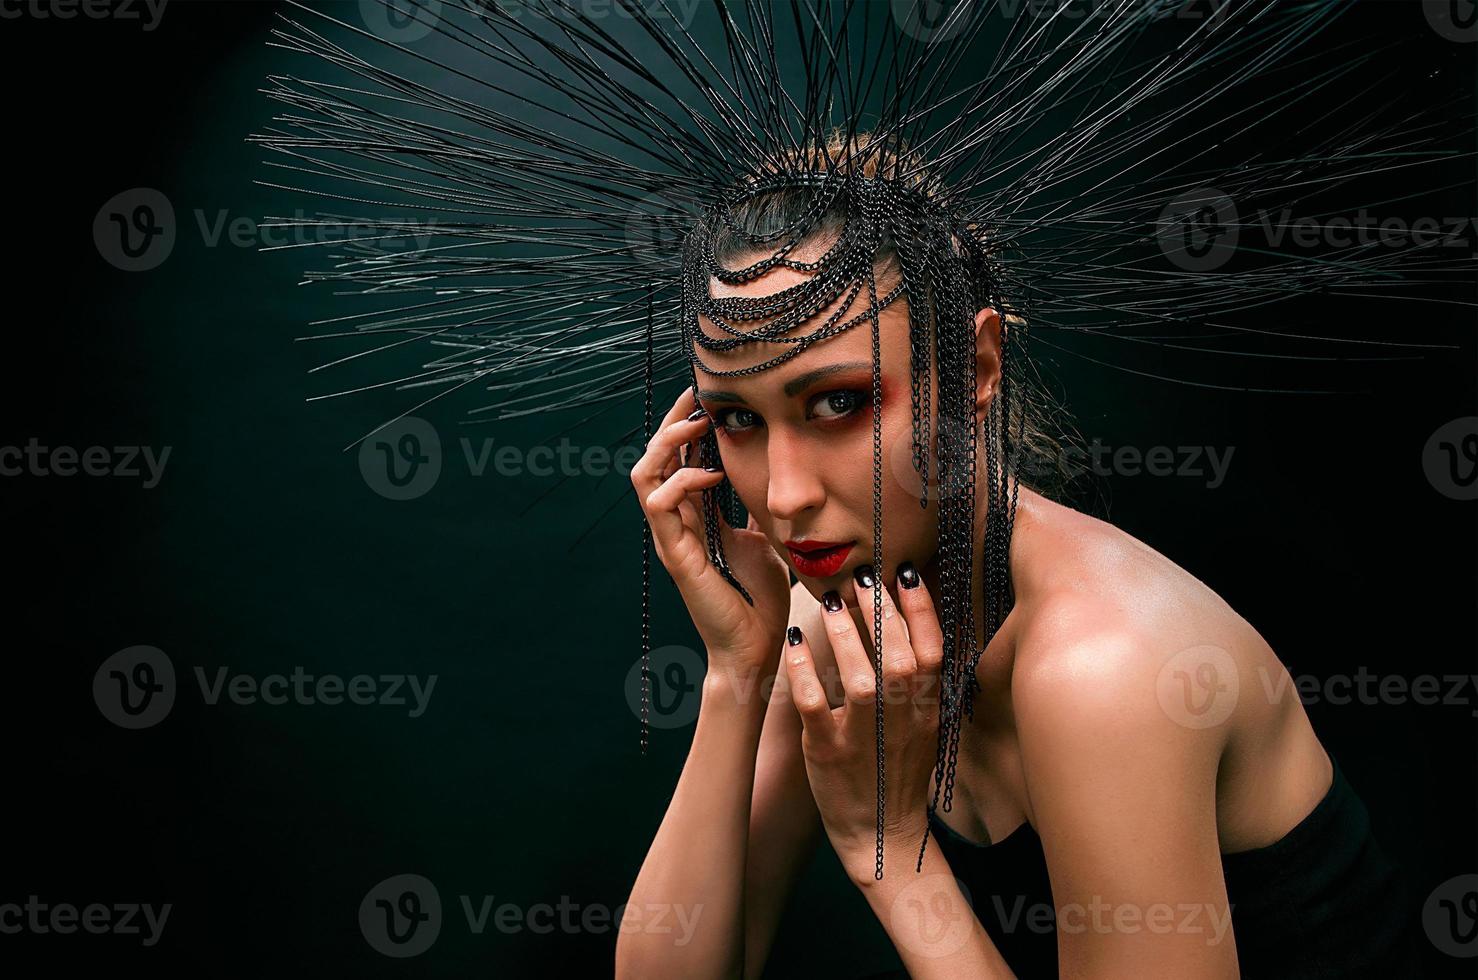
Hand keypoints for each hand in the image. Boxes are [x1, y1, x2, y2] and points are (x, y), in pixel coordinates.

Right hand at [631, 384, 792, 678]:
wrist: (757, 646)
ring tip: (694, 426)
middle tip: (696, 398)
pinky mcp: (677, 556)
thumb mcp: (763, 535)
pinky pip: (660, 506)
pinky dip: (681, 482)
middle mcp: (677, 524)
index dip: (686, 426)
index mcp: (695, 517)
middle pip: (653, 459)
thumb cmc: (760, 597)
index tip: (707, 397)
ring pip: (644, 476)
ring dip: (667, 444)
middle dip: (671, 423)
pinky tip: (710, 475)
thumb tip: (768, 473)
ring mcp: (672, 539)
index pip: (676, 459)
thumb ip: (754, 506)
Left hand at [783, 563, 945, 882]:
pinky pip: (814, 705)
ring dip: (847, 637)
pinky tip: (794, 640)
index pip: (932, 651)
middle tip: (864, 577)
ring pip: (861, 681)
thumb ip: (921, 676)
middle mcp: (901, 722)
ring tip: (830, 601)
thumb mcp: (925, 723)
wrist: (882, 835)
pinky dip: (803, 671)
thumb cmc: (898, 769)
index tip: (905, 572)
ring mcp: (865, 739)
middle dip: (883, 613)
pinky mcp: (828, 752)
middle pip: (901, 660)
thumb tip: (912, 617)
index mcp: (928, 710)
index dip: (922, 610)